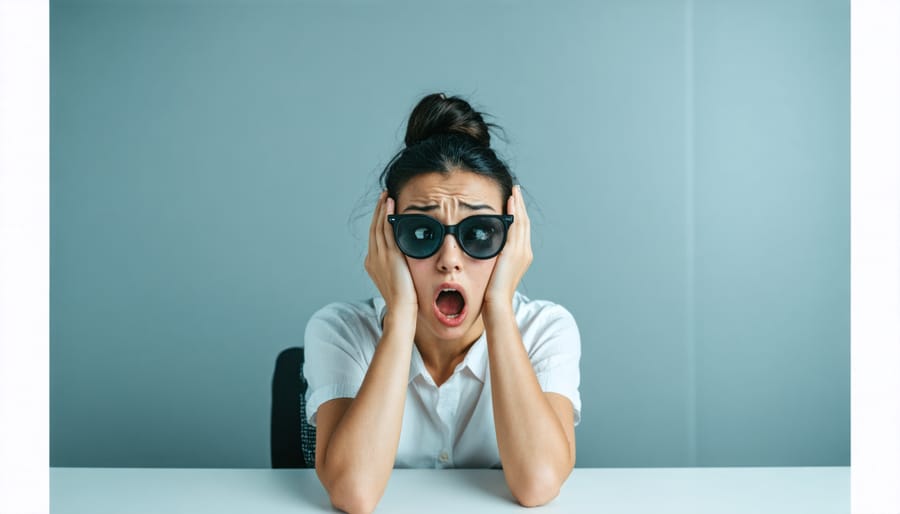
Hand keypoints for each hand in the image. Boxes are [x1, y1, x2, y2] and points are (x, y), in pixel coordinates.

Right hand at [364, 191, 418, 314]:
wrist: (401, 307)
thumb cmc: (404, 298)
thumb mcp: (397, 277)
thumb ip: (398, 265)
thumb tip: (405, 258)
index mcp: (372, 263)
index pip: (375, 237)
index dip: (378, 221)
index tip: (383, 209)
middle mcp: (372, 257)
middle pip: (374, 228)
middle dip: (378, 211)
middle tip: (383, 196)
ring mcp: (379, 255)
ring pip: (378, 226)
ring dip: (382, 209)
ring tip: (386, 195)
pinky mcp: (389, 254)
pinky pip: (386, 230)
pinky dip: (386, 215)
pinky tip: (390, 205)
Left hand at [484, 185, 532, 309]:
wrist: (496, 304)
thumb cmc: (491, 292)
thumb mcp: (494, 270)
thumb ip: (494, 258)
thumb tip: (486, 248)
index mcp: (521, 256)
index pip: (521, 230)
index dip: (519, 214)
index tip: (514, 202)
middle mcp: (525, 252)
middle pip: (524, 223)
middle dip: (520, 205)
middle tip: (515, 190)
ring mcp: (521, 252)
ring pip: (522, 222)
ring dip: (518, 205)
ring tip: (514, 191)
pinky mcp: (513, 252)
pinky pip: (516, 227)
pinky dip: (514, 213)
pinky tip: (510, 202)